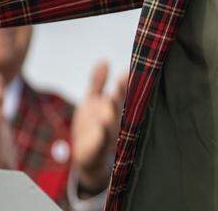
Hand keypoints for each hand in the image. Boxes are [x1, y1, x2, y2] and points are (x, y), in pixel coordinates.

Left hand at [71, 62, 126, 194]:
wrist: (87, 158)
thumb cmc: (92, 127)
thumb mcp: (92, 101)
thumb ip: (98, 82)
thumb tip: (104, 60)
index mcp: (117, 107)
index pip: (124, 90)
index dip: (126, 80)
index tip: (130, 67)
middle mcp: (118, 119)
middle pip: (122, 103)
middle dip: (123, 91)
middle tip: (125, 76)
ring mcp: (110, 133)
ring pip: (114, 120)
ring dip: (114, 109)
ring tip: (112, 97)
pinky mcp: (99, 147)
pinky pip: (102, 139)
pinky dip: (103, 130)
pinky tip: (103, 119)